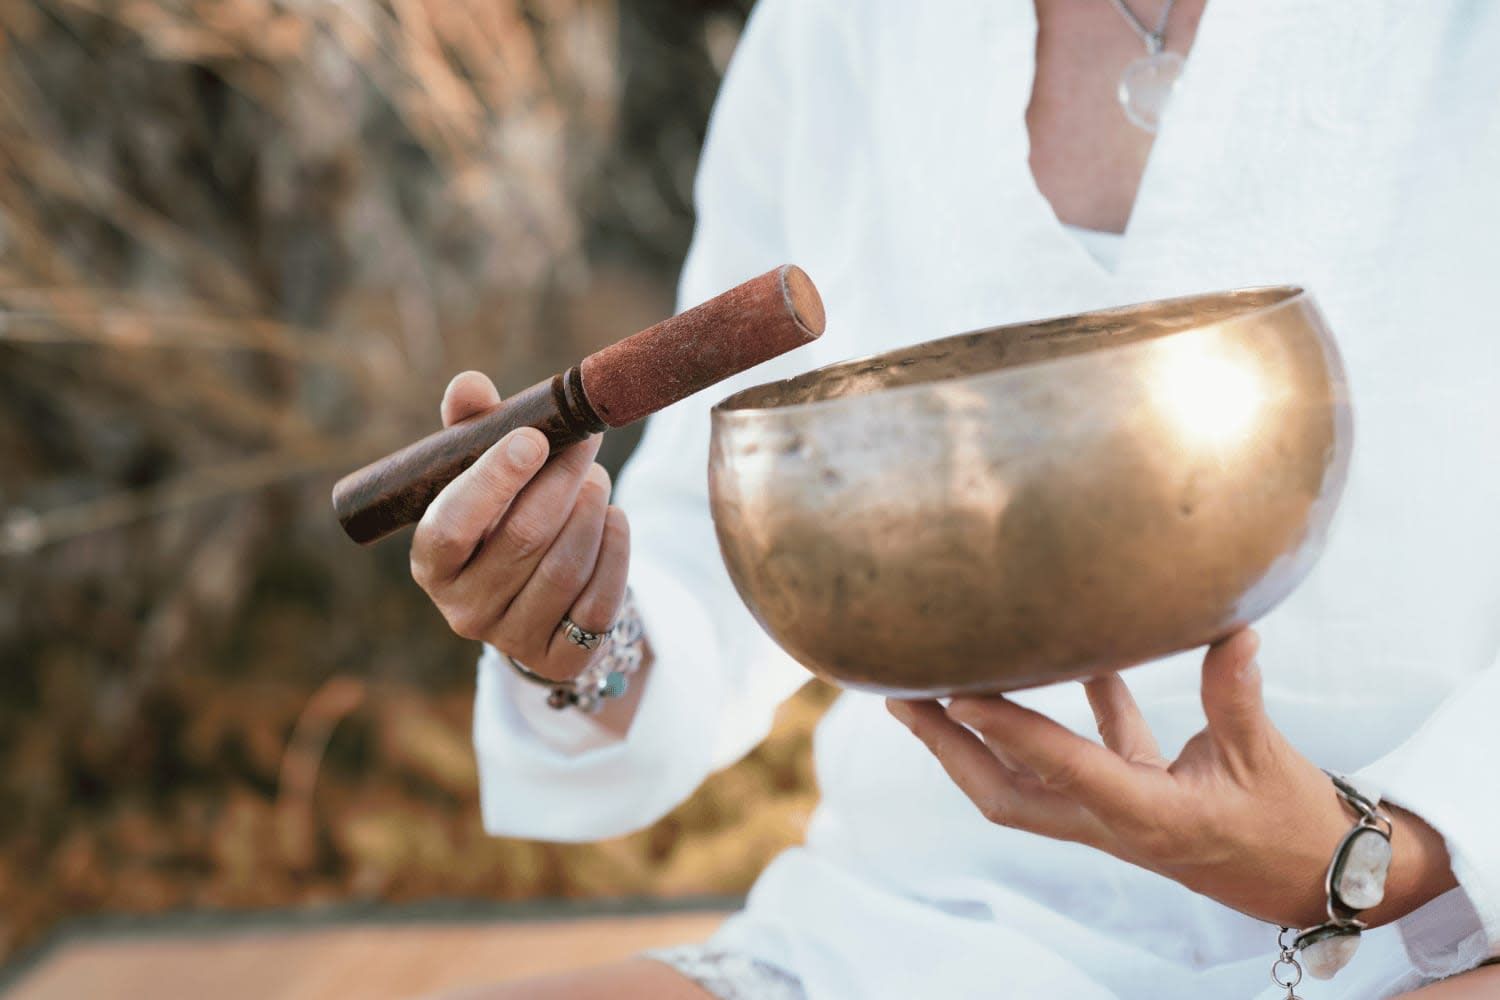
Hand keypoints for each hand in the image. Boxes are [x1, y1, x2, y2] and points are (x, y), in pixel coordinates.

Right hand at [410, 371, 629, 681]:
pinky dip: (615, 551)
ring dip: (590, 511)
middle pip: (522, 538)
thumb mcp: (480, 477)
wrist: (535, 599)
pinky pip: (599, 602)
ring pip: (565, 567)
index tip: (532, 438)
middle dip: (561, 481)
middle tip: (586, 443)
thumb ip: (472, 429)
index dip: (492, 481)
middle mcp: (464, 609)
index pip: (451, 525)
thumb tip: (469, 385)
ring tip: (596, 480)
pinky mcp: (561, 659)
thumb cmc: (501, 520)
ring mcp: (512, 639)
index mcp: (432, 563)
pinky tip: (614, 519)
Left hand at [888, 629, 1455, 927]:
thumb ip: (1236, 694)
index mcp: (1146, 816)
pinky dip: (1061, 716)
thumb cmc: (1292, 825)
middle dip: (947, 749)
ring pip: (1024, 781)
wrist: (1313, 882)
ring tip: (930, 688)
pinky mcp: (1127, 802)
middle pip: (1003, 793)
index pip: (1063, 770)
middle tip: (899, 697)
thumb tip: (1230, 628)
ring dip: (978, 738)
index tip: (955, 694)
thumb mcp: (1264, 759)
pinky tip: (1069, 656)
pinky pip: (1078, 757)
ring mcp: (1110, 816)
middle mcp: (1112, 821)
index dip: (1008, 731)